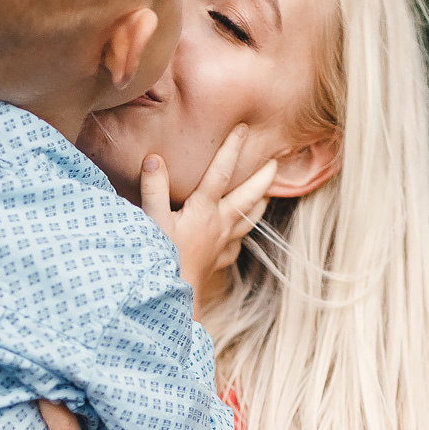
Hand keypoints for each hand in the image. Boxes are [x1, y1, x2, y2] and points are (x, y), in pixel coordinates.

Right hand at [140, 123, 278, 311]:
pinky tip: (239, 236)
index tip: (243, 129)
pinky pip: (235, 246)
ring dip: (260, 204)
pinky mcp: (217, 262)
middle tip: (276, 162)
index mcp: (204, 210)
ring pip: (248, 220)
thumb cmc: (161, 259)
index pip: (220, 173)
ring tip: (269, 194)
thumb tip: (154, 158)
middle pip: (247, 196)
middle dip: (262, 177)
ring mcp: (221, 244)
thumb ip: (153, 188)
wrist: (173, 300)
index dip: (231, 149)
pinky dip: (240, 236)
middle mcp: (219, 225)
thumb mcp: (152, 220)